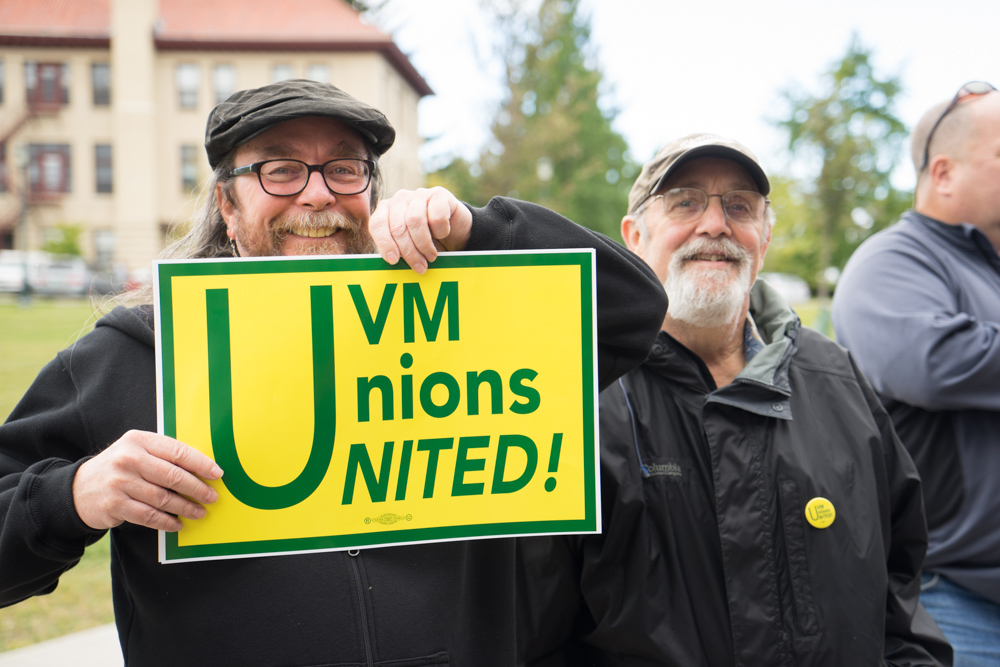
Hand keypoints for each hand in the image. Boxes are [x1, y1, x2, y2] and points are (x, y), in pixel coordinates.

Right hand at [72, 430, 223, 531]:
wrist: (78, 489)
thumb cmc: (121, 468)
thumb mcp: (138, 451)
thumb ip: (164, 456)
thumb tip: (203, 469)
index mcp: (139, 440)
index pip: (177, 451)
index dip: (201, 464)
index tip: (217, 474)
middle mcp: (128, 459)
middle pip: (172, 476)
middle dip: (197, 488)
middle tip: (212, 497)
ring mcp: (119, 482)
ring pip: (162, 497)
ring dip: (185, 507)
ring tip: (199, 512)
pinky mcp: (114, 504)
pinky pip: (148, 516)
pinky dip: (166, 521)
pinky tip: (177, 524)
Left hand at [369, 187, 472, 273]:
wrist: (455, 231)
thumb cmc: (427, 241)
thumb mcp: (409, 247)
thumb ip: (397, 251)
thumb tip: (392, 262)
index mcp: (386, 210)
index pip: (377, 224)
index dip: (385, 243)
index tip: (393, 261)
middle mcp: (400, 199)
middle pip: (398, 227)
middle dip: (409, 251)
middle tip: (419, 267)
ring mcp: (419, 194)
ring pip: (415, 220)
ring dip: (424, 244)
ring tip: (431, 257)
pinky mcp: (439, 194)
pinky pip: (437, 215)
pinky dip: (441, 231)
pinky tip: (443, 234)